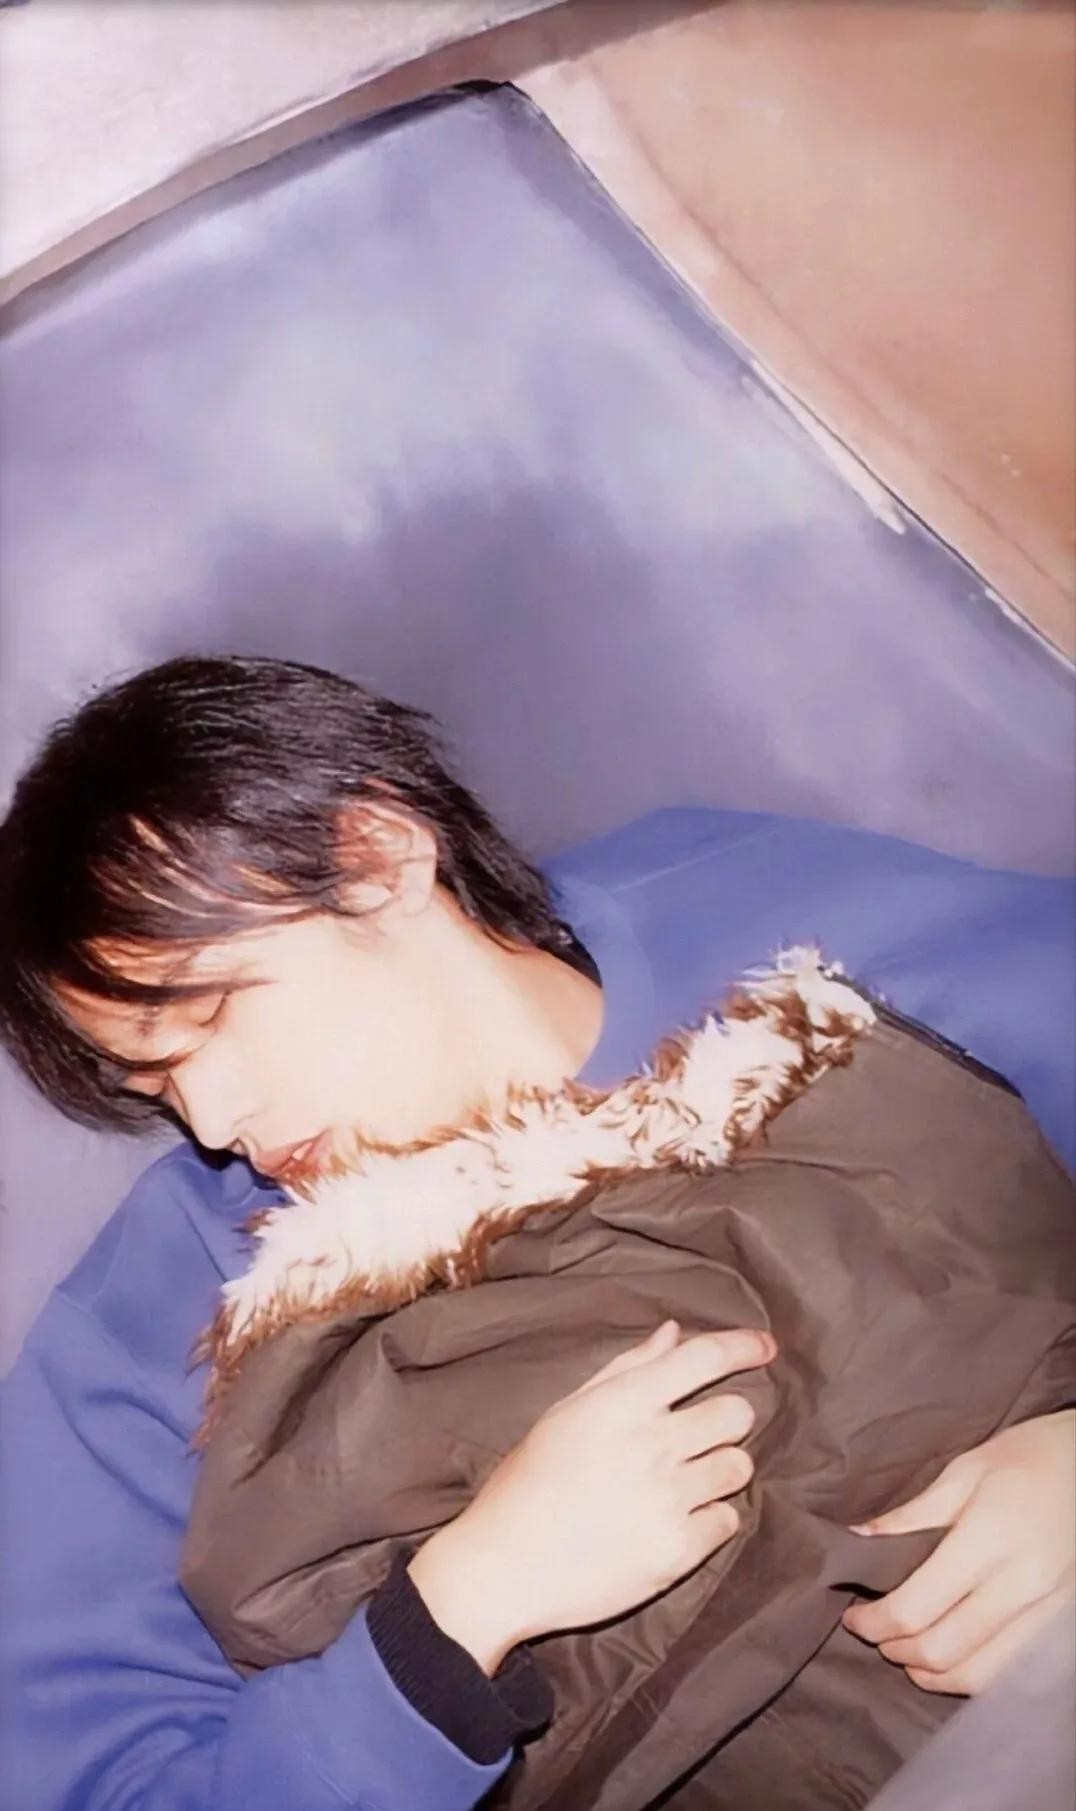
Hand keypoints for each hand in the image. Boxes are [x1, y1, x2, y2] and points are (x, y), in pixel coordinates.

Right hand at [408, 1319, 774, 1672]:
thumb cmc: (530, 1481)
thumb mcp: (567, 1411)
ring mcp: (669, 1499)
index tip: (765, 1347)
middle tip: (697, 1436)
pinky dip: (709, 1519)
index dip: (743, 1347)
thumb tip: (672, 1334)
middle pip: (737, 1414)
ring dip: (720, 1470)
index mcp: (623, 1402)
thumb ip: (626, 1369)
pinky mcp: (678, 1551)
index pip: (704, 1358)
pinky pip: (727, 1522)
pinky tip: (675, 1521)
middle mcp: (653, 1444)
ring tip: (685, 1483)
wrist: (506, 1566)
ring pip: (739, 1468)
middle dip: (726, 1420)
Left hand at [843, 1409, 1075, 1694]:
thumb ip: (912, 1515)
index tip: (854, 1615)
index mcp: (989, 1540)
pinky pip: (1007, 1672)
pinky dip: (968, 1675)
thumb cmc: (1027, 1456)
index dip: (875, 1621)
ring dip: (930, 1673)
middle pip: (942, 1650)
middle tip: (872, 1629)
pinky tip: (948, 1655)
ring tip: (903, 1649)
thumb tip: (860, 1540)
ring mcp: (1044, 1611)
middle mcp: (1020, 1585)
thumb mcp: (964, 1469)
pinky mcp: (1057, 1624)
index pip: (917, 1607)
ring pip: (976, 1675)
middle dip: (895, 1650)